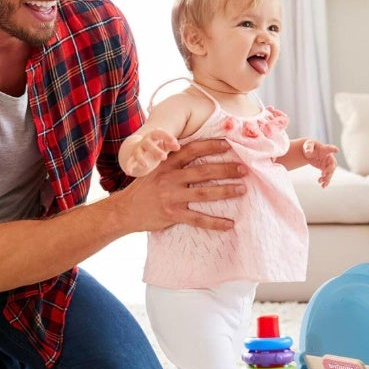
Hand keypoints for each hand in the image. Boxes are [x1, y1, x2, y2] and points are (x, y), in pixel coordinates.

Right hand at [120, 139, 246, 231]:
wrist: (124, 210)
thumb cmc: (144, 188)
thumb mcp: (155, 169)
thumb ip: (172, 160)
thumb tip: (194, 150)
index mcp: (167, 164)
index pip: (192, 150)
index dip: (211, 146)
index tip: (229, 144)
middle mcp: (170, 178)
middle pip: (203, 171)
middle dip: (225, 169)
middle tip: (244, 169)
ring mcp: (171, 197)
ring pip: (204, 193)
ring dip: (225, 191)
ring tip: (242, 189)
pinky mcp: (172, 214)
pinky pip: (198, 219)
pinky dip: (215, 222)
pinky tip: (230, 224)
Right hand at [123, 128, 179, 176]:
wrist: (143, 144)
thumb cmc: (159, 145)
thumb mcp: (166, 144)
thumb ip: (172, 144)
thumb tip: (178, 147)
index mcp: (154, 135)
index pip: (160, 133)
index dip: (167, 136)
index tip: (175, 142)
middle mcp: (145, 140)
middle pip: (148, 143)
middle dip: (155, 150)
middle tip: (164, 157)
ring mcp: (138, 148)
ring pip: (138, 152)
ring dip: (141, 158)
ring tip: (145, 165)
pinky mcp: (133, 156)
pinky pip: (130, 161)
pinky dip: (128, 166)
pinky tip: (128, 172)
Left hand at [302, 139, 338, 187]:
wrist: (310, 152)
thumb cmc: (310, 146)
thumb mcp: (308, 146)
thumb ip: (308, 149)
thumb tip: (308, 153)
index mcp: (325, 149)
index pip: (330, 148)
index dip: (334, 149)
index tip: (337, 150)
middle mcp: (329, 157)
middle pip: (332, 165)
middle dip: (329, 170)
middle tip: (323, 175)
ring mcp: (328, 164)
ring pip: (330, 173)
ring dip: (327, 178)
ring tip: (320, 182)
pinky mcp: (325, 169)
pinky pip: (327, 176)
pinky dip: (326, 181)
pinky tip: (323, 186)